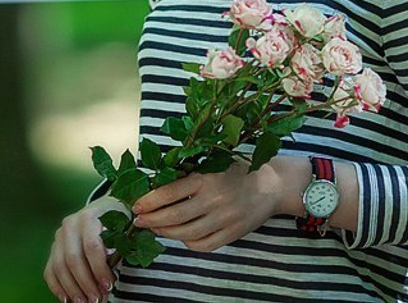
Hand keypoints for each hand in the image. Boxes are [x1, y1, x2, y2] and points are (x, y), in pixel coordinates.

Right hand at [44, 195, 122, 302]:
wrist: (103, 209)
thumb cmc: (116, 222)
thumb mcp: (122, 229)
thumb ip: (118, 250)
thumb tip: (110, 281)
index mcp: (89, 217)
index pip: (92, 246)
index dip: (99, 269)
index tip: (108, 286)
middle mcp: (70, 224)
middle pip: (73, 259)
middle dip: (85, 283)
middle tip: (97, 299)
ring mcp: (59, 236)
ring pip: (60, 266)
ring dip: (72, 289)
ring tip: (84, 302)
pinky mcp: (53, 248)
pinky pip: (50, 271)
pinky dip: (57, 287)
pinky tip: (67, 299)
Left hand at [131, 161, 281, 252]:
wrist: (271, 185)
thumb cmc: (236, 170)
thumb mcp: (212, 163)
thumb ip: (189, 173)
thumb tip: (155, 184)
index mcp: (207, 178)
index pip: (170, 192)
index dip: (149, 201)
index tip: (136, 206)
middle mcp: (215, 199)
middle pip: (174, 216)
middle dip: (152, 220)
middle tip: (139, 222)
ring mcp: (224, 219)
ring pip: (186, 234)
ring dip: (166, 233)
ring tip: (155, 228)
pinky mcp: (232, 234)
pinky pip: (203, 245)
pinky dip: (188, 243)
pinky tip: (180, 237)